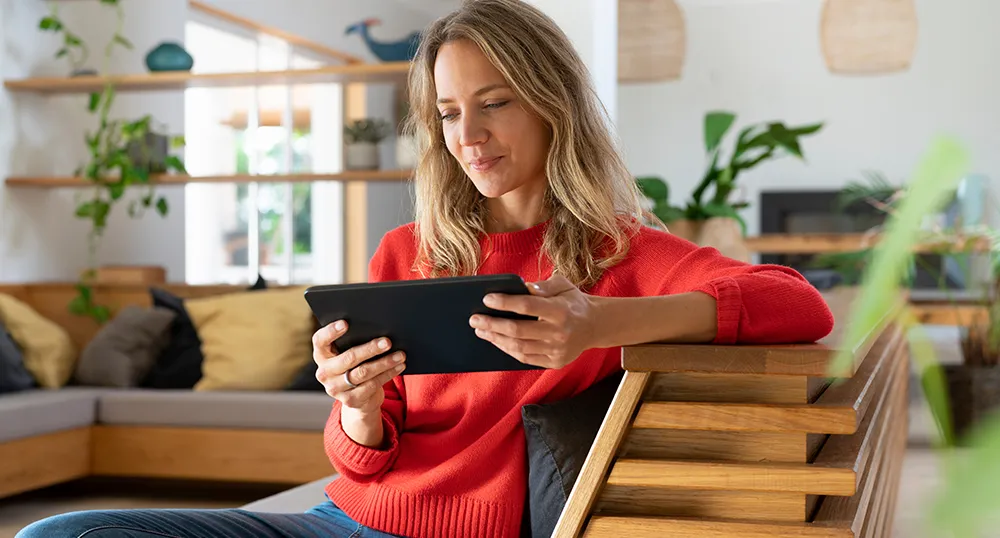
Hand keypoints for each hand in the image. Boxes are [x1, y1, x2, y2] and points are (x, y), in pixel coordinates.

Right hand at [312, 320, 405, 413]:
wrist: (359, 398)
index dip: (330, 331)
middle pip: (348, 357)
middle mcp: (324, 373)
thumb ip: (354, 342)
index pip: (320, 340)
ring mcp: (335, 388)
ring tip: (400, 355)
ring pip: (363, 372)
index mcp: (321, 355)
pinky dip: (388, 374)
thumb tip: (378, 330)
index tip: (345, 323)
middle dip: (370, 348)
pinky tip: (399, 366)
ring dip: (384, 362)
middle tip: (387, 342)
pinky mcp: (350, 400)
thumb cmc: (355, 366)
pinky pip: (372, 385)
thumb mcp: (349, 354)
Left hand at [469, 274, 601, 368]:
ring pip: (519, 347)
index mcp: (561, 310)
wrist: (595, 325)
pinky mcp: (555, 362)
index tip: (487, 299)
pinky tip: (497, 341)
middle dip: (492, 324)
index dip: (505, 302)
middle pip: (518, 330)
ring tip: (481, 331)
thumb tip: (521, 288)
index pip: (527, 306)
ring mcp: (557, 350)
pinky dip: (508, 350)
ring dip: (496, 339)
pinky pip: (525, 358)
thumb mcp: (563, 285)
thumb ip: (542, 285)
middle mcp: (559, 332)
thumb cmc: (572, 302)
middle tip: (475, 319)